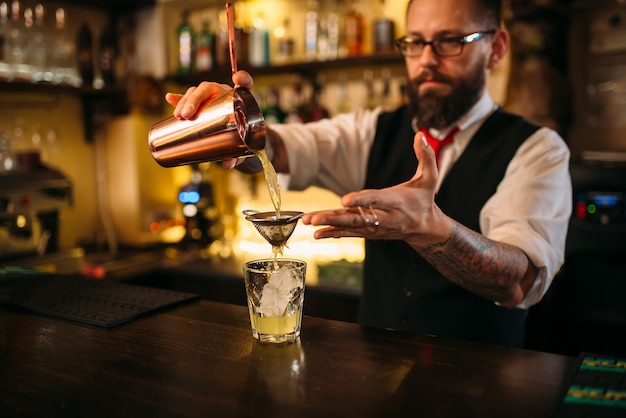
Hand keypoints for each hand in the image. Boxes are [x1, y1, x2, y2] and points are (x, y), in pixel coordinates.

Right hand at [164, 70, 254, 169]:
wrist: (236, 135)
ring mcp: (210, 98)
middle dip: (196, 98)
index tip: (237, 79)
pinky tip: (169, 98)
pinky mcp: (199, 105)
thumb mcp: (241, 147)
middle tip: (188, 114)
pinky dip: (178, 99)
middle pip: (209, 88)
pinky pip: (187, 99)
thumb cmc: (241, 138)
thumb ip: (236, 155)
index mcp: (239, 99)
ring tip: (179, 115)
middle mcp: (224, 94)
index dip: (243, 79)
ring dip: (185, 101)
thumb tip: (227, 164)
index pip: (245, 84)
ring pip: (196, 92)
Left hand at [301, 132, 452, 247]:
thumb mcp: (430, 178)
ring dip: (328, 224)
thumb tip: (421, 134)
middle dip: (335, 218)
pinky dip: (333, 233)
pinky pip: (350, 233)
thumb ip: (426, 156)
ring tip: (309, 222)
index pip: (377, 199)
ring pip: (350, 226)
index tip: (345, 199)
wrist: (425, 228)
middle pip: (358, 217)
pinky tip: (317, 233)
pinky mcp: (370, 233)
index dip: (362, 199)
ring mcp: (376, 228)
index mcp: (396, 201)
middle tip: (314, 218)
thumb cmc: (424, 199)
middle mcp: (384, 217)